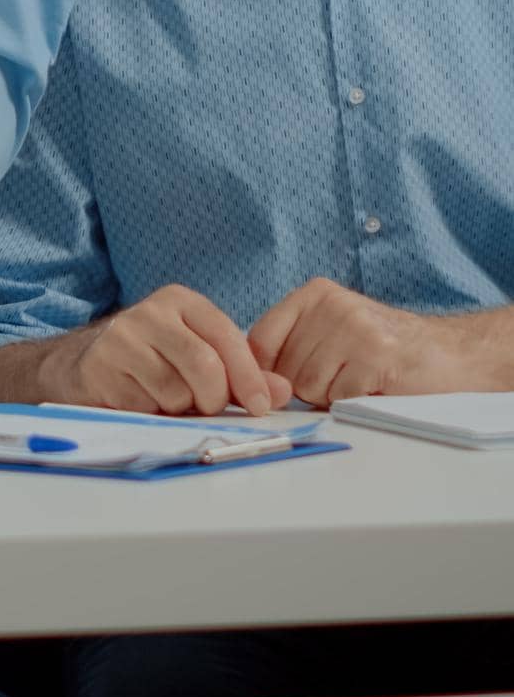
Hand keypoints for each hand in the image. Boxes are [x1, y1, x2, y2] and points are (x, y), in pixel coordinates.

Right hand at [41, 284, 292, 417]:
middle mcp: (150, 312)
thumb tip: (283, 392)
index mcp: (180, 300)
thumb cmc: (154, 361)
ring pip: (175, 392)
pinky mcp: (100, 366)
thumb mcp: (200, 356)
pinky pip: (144, 406)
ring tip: (167, 399)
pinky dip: (151, 413)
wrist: (85, 364)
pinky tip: (141, 400)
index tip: (261, 406)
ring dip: (178, 409)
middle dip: (213, 398)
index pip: (226, 337)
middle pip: (204, 366)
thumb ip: (243, 373)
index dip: (248, 376)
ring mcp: (122, 337)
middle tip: (205, 406)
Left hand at [248, 278, 464, 406]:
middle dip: (307, 387)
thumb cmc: (380, 350)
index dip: (265, 373)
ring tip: (358, 379)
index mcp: (314, 293)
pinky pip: (337, 398)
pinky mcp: (375, 356)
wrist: (447, 355)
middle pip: (284, 370)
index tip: (281, 386)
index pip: (259, 339)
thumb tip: (249, 382)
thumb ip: (290, 347)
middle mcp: (332, 304)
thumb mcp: (330, 332)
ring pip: (307, 387)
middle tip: (342, 376)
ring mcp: (354, 327)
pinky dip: (352, 402)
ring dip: (330, 396)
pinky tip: (374, 386)